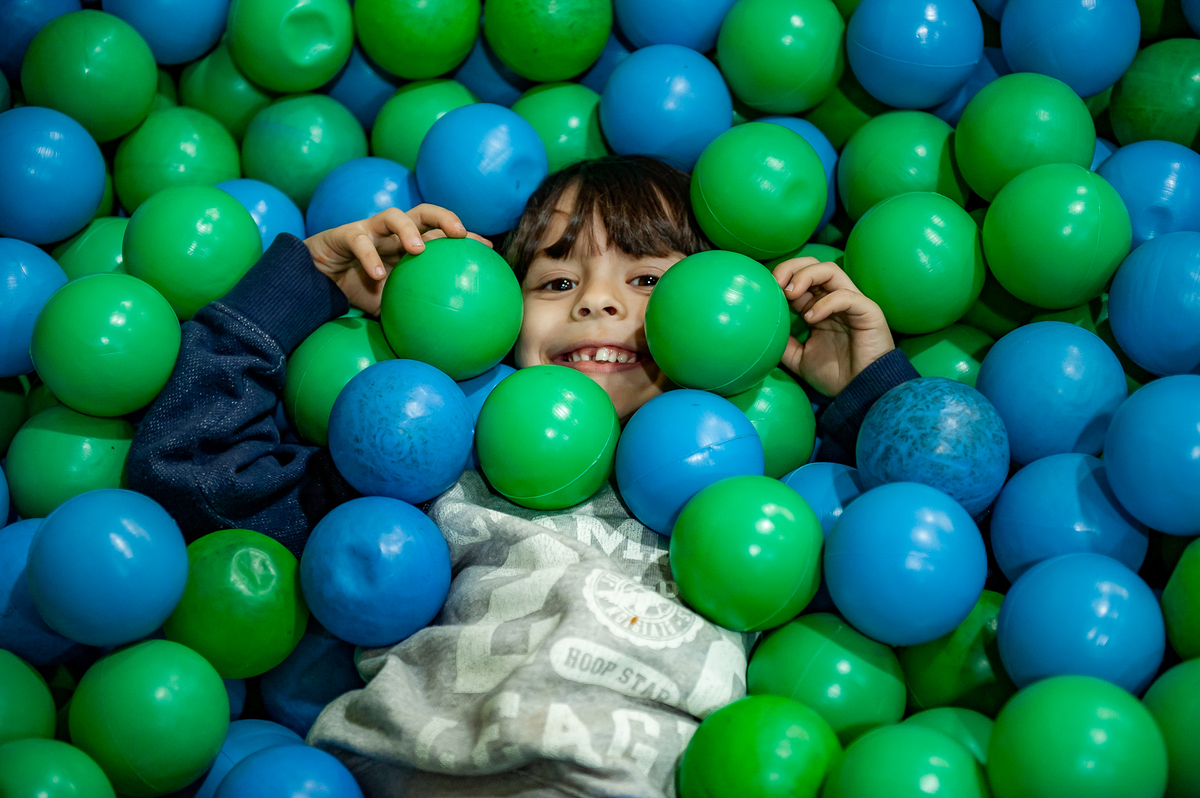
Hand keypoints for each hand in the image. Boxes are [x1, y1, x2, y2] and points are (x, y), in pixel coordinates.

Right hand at [305, 205, 493, 315]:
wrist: (317, 282)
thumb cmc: (358, 291)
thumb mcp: (390, 306)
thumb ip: (414, 315)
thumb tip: (443, 343)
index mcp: (408, 245)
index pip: (440, 234)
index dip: (465, 237)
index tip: (487, 248)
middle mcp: (392, 233)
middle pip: (423, 212)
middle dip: (444, 217)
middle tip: (459, 234)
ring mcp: (370, 230)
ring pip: (393, 215)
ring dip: (408, 229)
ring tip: (419, 249)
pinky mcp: (345, 234)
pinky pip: (360, 241)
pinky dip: (369, 256)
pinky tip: (378, 275)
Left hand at [772, 257, 894, 395]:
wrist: (862, 392)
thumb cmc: (835, 375)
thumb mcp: (799, 358)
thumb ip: (784, 343)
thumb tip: (762, 332)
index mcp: (818, 307)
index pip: (799, 278)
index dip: (781, 277)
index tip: (764, 289)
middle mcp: (834, 300)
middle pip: (814, 265)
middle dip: (791, 268)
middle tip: (775, 284)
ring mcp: (852, 303)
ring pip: (830, 271)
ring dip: (806, 275)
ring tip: (790, 293)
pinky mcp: (868, 311)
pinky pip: (846, 296)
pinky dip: (825, 302)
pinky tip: (811, 318)